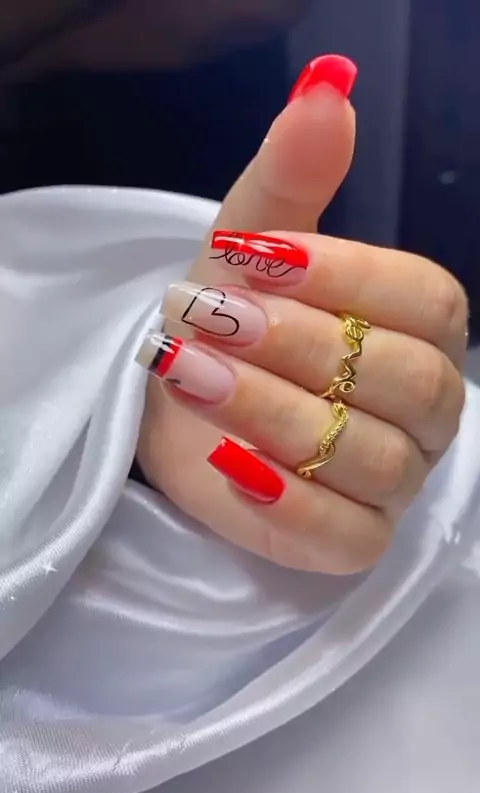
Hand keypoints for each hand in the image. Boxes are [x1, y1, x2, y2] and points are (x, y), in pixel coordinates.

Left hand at [137, 56, 467, 573]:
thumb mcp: (250, 246)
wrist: (183, 398)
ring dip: (273, 413)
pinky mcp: (350, 541)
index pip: (423, 298)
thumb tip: (328, 87)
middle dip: (299, 346)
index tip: (250, 255)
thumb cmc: (230, 316)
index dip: (343, 275)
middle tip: (210, 316)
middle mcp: (425, 405)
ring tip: (192, 375)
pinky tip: (228, 463)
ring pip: (369, 457)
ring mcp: (394, 479)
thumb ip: (293, 177)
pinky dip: (287, 503)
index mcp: (419, 326)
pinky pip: (345, 535)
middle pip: (404, 380)